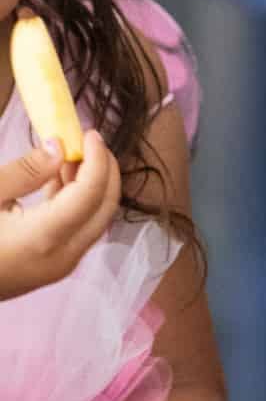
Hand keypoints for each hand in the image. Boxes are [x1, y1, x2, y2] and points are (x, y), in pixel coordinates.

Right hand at [0, 129, 120, 298]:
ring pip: (94, 221)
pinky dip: (78, 204)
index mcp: (44, 237)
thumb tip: (59, 148)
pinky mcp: (53, 267)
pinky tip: (60, 179)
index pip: (90, 193)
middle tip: (90, 141)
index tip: (91, 133)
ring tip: (71, 154)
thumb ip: (26, 172)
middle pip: (104, 209)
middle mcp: (62, 257)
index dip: (97, 159)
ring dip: (91, 187)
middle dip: (105, 172)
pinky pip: (78, 231)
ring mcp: (60, 267)